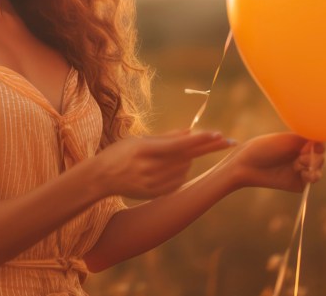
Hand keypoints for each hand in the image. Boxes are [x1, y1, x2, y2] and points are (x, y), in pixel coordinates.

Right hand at [93, 129, 235, 199]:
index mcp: (144, 149)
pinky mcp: (153, 194)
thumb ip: (166, 138)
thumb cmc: (120, 153)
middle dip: (205, 148)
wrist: (100, 178)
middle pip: (187, 157)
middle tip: (225, 141)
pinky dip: (181, 174)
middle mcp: (148, 167)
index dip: (200, 140)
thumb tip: (190, 132)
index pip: (179, 145)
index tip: (219, 135)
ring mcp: (151, 183)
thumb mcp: (139, 140)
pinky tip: (174, 168)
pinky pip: (177, 183)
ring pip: (184, 170)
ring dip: (189, 160)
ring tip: (181, 155)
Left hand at [228, 133, 324, 191]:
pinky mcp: (297, 184)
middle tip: (301, 156)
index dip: (317, 144)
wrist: (248, 165)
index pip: (318, 144)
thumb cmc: (265, 147)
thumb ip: (308, 139)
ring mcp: (299, 171)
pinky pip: (311, 181)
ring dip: (314, 166)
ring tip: (301, 164)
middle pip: (320, 157)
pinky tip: (303, 173)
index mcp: (298, 144)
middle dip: (315, 156)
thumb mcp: (288, 140)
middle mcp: (300, 157)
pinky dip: (311, 176)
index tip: (308, 144)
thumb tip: (325, 141)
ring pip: (318, 170)